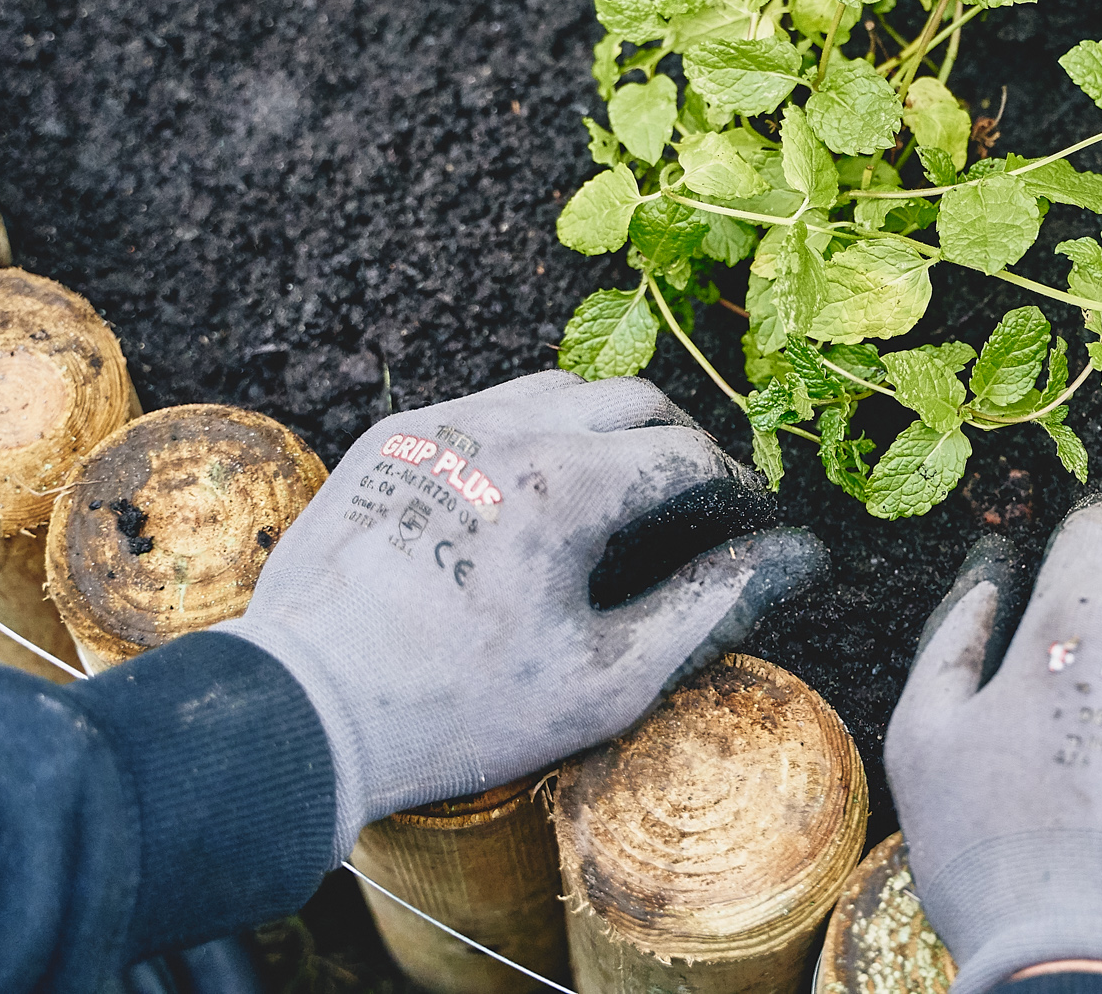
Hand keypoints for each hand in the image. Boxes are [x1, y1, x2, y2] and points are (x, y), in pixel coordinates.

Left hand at [219, 371, 824, 862]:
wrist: (305, 713)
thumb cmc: (460, 710)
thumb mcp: (607, 679)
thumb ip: (711, 606)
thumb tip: (796, 559)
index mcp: (565, 483)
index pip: (687, 455)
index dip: (737, 491)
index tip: (753, 528)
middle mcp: (505, 429)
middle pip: (632, 400)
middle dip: (681, 446)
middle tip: (700, 507)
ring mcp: (442, 426)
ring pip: (559, 388)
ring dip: (607, 428)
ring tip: (624, 495)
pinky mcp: (393, 438)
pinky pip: (489, 406)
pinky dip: (535, 433)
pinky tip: (538, 494)